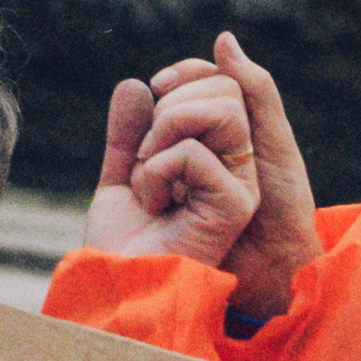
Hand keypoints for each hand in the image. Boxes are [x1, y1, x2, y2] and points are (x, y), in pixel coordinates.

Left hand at [85, 32, 321, 318]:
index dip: (186, 77)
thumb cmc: (123, 243)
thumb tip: (136, 83)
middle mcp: (237, 169)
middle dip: (171, 106)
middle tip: (146, 155)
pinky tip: (155, 203)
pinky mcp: (236, 205)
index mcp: (218, 158)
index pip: (220, 87)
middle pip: (226, 89)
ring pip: (223, 110)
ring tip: (149, 174)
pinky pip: (195, 152)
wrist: (119, 284)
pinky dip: (159, 169)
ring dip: (167, 131)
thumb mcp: (123, 172)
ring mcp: (241, 186)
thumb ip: (130, 132)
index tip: (150, 91)